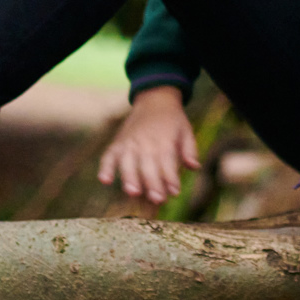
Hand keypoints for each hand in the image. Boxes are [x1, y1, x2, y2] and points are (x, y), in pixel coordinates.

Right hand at [99, 87, 198, 203]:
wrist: (154, 99)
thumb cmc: (173, 120)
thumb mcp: (186, 131)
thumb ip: (190, 150)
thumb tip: (194, 167)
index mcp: (164, 140)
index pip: (167, 162)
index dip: (171, 178)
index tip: (174, 192)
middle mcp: (145, 142)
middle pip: (148, 166)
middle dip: (152, 184)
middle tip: (157, 199)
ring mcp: (129, 143)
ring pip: (127, 162)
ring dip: (130, 177)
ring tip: (133, 192)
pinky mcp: (117, 144)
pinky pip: (108, 156)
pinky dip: (105, 167)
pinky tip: (104, 181)